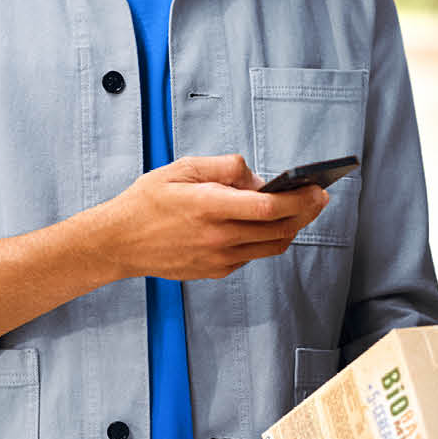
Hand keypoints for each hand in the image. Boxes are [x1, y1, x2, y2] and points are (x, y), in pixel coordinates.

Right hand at [92, 154, 330, 280]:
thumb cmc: (147, 201)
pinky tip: (267, 224)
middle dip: (306, 212)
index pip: (269, 207)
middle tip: (318, 198)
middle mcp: (218, 237)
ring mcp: (218, 259)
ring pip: (272, 246)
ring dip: (292, 228)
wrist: (119, 242)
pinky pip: (253, 256)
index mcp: (209, 206)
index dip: (300, 199)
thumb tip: (257, 177)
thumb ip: (223, 167)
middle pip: (279, 229)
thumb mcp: (181, 169)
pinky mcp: (216, 271)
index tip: (317, 189)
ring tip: (300, 210)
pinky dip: (267, 240)